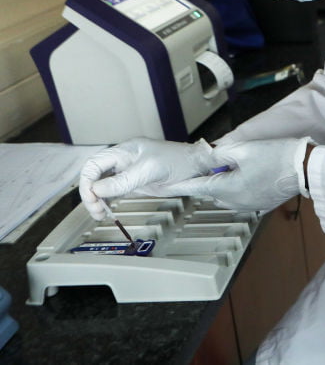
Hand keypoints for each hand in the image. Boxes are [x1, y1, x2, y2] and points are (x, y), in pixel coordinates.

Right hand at [78, 138, 213, 220]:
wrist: (196, 166)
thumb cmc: (178, 160)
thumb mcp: (150, 170)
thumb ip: (124, 180)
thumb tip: (97, 190)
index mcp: (124, 151)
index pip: (94, 164)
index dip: (87, 182)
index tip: (91, 198)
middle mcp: (123, 160)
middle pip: (94, 175)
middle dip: (89, 193)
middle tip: (96, 210)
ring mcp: (128, 171)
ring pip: (102, 185)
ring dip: (97, 200)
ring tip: (100, 214)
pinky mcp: (134, 182)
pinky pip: (113, 191)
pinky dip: (107, 201)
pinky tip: (107, 211)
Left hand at [165, 138, 309, 211]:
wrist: (305, 168)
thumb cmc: (277, 156)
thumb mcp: (244, 149)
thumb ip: (219, 154)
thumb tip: (205, 156)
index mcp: (227, 189)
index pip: (195, 187)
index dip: (178, 185)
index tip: (164, 186)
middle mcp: (235, 202)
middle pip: (210, 191)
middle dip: (207, 179)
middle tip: (211, 164)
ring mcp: (248, 206)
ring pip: (224, 196)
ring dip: (222, 185)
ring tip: (232, 168)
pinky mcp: (260, 204)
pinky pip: (240, 199)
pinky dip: (237, 189)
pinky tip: (248, 176)